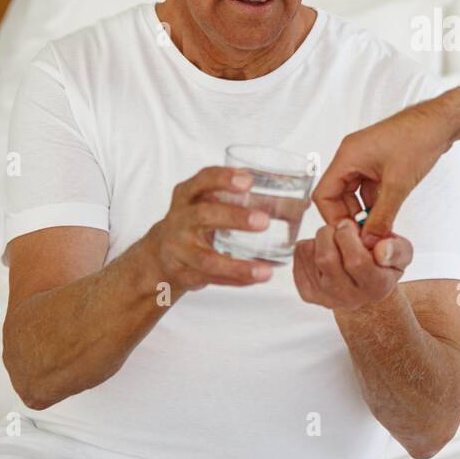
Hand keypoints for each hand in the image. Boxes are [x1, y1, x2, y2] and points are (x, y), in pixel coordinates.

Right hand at [142, 166, 278, 294]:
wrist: (159, 254)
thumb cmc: (195, 222)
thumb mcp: (208, 202)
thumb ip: (244, 199)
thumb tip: (300, 204)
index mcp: (188, 195)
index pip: (202, 180)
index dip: (223, 178)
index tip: (248, 180)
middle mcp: (180, 219)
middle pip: (204, 215)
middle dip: (234, 218)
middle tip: (264, 222)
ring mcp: (178, 249)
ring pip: (206, 259)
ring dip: (237, 266)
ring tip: (265, 271)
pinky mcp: (183, 273)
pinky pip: (211, 279)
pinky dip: (235, 280)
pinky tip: (255, 279)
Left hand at [294, 218, 413, 311]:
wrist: (365, 287)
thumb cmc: (384, 263)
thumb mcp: (402, 253)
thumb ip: (396, 249)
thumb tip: (381, 249)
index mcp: (376, 287)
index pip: (355, 261)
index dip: (348, 236)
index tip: (350, 225)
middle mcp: (349, 297)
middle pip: (326, 258)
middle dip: (330, 233)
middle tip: (339, 228)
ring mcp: (326, 297)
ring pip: (310, 255)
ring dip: (319, 238)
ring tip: (333, 238)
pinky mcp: (308, 294)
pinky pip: (299, 258)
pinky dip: (308, 245)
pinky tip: (323, 248)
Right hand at [313, 87, 459, 241]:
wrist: (440, 122)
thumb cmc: (419, 139)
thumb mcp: (398, 184)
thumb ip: (382, 216)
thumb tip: (370, 240)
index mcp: (348, 156)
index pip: (323, 194)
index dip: (333, 218)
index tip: (349, 235)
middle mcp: (352, 156)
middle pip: (336, 195)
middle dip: (349, 216)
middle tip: (364, 235)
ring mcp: (365, 159)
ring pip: (353, 193)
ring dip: (363, 211)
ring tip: (376, 228)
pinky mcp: (378, 162)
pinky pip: (367, 187)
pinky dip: (374, 203)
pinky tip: (385, 216)